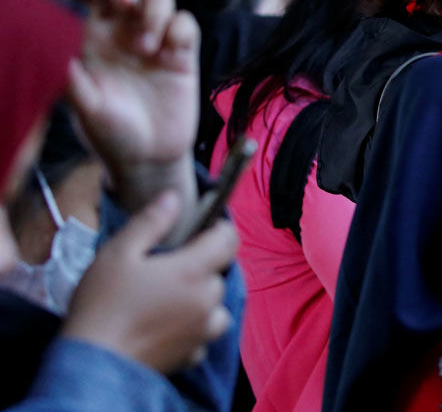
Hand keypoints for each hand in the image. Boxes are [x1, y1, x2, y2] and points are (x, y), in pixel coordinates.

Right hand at [62, 191, 237, 372]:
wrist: (93, 363)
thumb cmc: (103, 303)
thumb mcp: (119, 253)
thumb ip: (151, 222)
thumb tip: (174, 197)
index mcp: (193, 271)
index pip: (229, 239)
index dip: (218, 229)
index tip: (201, 229)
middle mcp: (207, 300)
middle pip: (220, 273)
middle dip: (202, 265)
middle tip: (168, 266)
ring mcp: (202, 330)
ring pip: (217, 306)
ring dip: (202, 299)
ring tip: (170, 297)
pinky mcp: (192, 355)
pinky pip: (204, 336)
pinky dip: (193, 329)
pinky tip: (168, 325)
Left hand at [64, 0, 198, 214]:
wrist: (150, 158)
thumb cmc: (111, 134)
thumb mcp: (86, 109)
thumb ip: (73, 80)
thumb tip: (57, 51)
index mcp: (91, 37)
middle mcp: (121, 31)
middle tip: (123, 1)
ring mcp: (154, 39)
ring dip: (154, 10)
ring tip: (148, 47)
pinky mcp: (183, 52)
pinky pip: (186, 22)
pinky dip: (180, 29)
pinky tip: (171, 54)